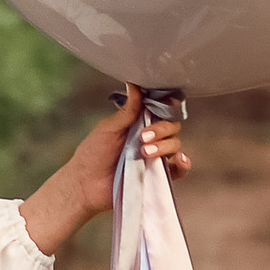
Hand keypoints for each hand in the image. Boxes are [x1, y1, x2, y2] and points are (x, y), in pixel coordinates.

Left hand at [22, 86, 185, 252]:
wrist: (86, 185)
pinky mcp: (158, 176)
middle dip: (162, 130)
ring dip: (165, 146)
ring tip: (146, 153)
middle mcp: (150, 139)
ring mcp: (155, 157)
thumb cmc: (93, 154)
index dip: (165, 107)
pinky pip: (178, 169)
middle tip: (144, 138)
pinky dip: (183, 163)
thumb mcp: (108, 129)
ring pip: (175, 145)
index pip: (161, 111)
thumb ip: (126, 111)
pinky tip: (179, 160)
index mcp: (139, 123)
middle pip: (172, 127)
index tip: (160, 108)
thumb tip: (134, 84)